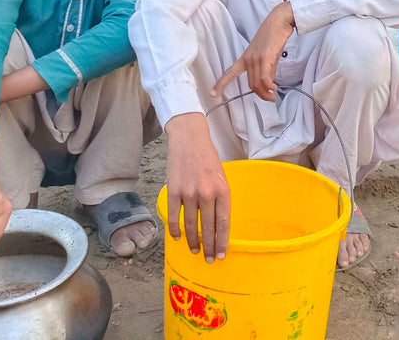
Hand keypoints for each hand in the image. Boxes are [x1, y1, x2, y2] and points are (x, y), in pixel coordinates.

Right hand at [165, 113, 229, 260]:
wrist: (190, 139)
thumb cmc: (208, 158)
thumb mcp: (221, 176)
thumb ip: (220, 197)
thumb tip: (218, 221)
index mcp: (222, 189)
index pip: (223, 222)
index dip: (222, 241)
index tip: (221, 254)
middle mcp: (207, 193)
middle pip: (208, 227)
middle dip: (209, 246)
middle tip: (209, 259)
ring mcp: (189, 193)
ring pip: (191, 225)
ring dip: (193, 241)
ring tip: (195, 251)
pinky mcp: (174, 191)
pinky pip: (174, 217)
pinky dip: (176, 229)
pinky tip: (178, 237)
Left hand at [211, 1, 294, 101]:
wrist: (279, 21)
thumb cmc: (274, 35)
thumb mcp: (267, 54)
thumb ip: (267, 69)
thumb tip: (269, 83)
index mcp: (245, 57)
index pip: (230, 72)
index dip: (221, 84)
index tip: (214, 93)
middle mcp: (248, 59)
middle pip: (251, 84)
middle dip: (260, 94)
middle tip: (270, 98)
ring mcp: (255, 58)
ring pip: (257, 83)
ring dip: (265, 93)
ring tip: (273, 96)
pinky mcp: (265, 57)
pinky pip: (264, 78)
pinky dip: (269, 86)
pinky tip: (274, 88)